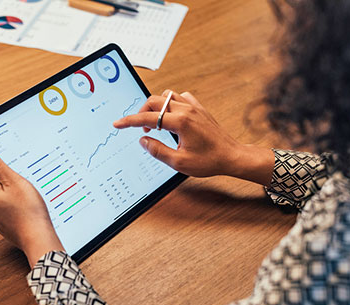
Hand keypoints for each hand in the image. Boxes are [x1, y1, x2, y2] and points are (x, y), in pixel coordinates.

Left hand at [0, 144, 63, 266]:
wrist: (37, 237)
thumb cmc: (27, 211)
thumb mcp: (12, 181)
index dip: (6, 169)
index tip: (16, 176)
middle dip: (10, 181)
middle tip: (22, 188)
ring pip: (2, 193)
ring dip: (14, 193)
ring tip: (25, 200)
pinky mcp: (0, 221)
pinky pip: (6, 205)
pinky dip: (15, 205)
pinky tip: (25, 209)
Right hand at [113, 90, 272, 185]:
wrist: (232, 156)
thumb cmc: (209, 161)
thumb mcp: (179, 162)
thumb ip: (158, 150)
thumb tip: (143, 140)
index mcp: (180, 122)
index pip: (148, 117)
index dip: (130, 121)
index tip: (118, 124)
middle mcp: (187, 110)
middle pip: (155, 101)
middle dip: (142, 112)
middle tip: (140, 127)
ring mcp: (194, 107)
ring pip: (167, 96)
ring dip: (156, 106)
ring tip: (155, 123)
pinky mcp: (200, 108)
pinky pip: (180, 97)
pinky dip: (171, 103)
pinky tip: (171, 116)